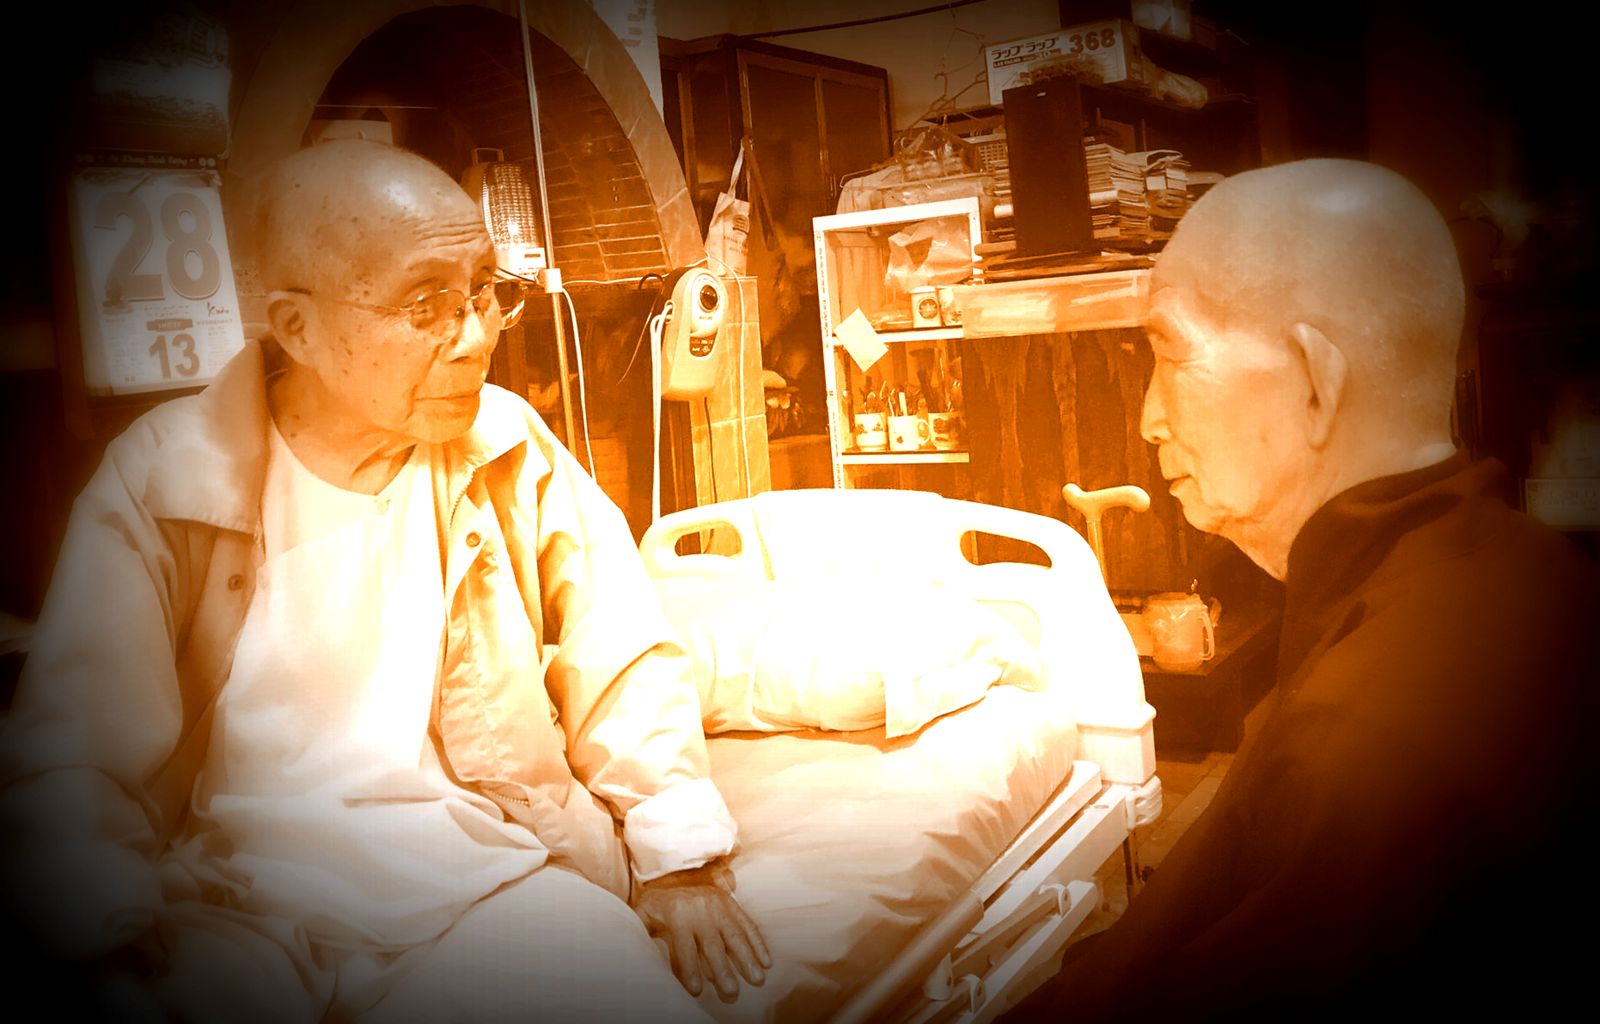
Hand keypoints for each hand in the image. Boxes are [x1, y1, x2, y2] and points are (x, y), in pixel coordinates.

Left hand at [633, 861, 770, 1000]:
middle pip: (714, 945)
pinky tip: (766, 962)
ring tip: (757, 980)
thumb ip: (642, 932)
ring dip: (748, 959)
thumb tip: (635, 955)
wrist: (677, 867)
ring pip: (735, 936)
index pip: (684, 948)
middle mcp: (701, 910)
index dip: (689, 969)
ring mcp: (720, 906)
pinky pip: (748, 925)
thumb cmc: (658, 900)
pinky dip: (758, 943)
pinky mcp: (732, 904)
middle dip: (723, 970)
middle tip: (731, 992)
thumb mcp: (644, 913)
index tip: (696, 990)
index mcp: (677, 915)